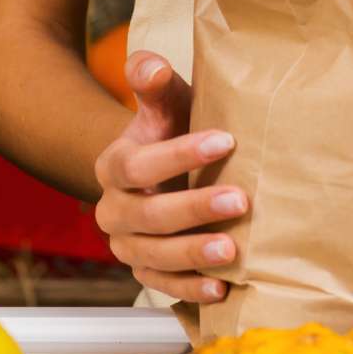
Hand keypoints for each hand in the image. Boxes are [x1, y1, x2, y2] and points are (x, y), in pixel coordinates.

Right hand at [92, 51, 245, 303]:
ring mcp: (127, 244)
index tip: (225, 140)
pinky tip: (221, 287)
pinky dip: (189, 289)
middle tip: (239, 200)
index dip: (179, 155)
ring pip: (153, 255)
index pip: (137, 164)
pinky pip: (161, 284)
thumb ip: (154, 82)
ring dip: (192, 254)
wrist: (164, 172)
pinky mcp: (145, 270)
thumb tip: (151, 65)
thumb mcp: (165, 104)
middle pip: (146, 215)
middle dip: (193, 208)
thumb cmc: (173, 131)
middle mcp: (113, 208)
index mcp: (113, 164)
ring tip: (231, 250)